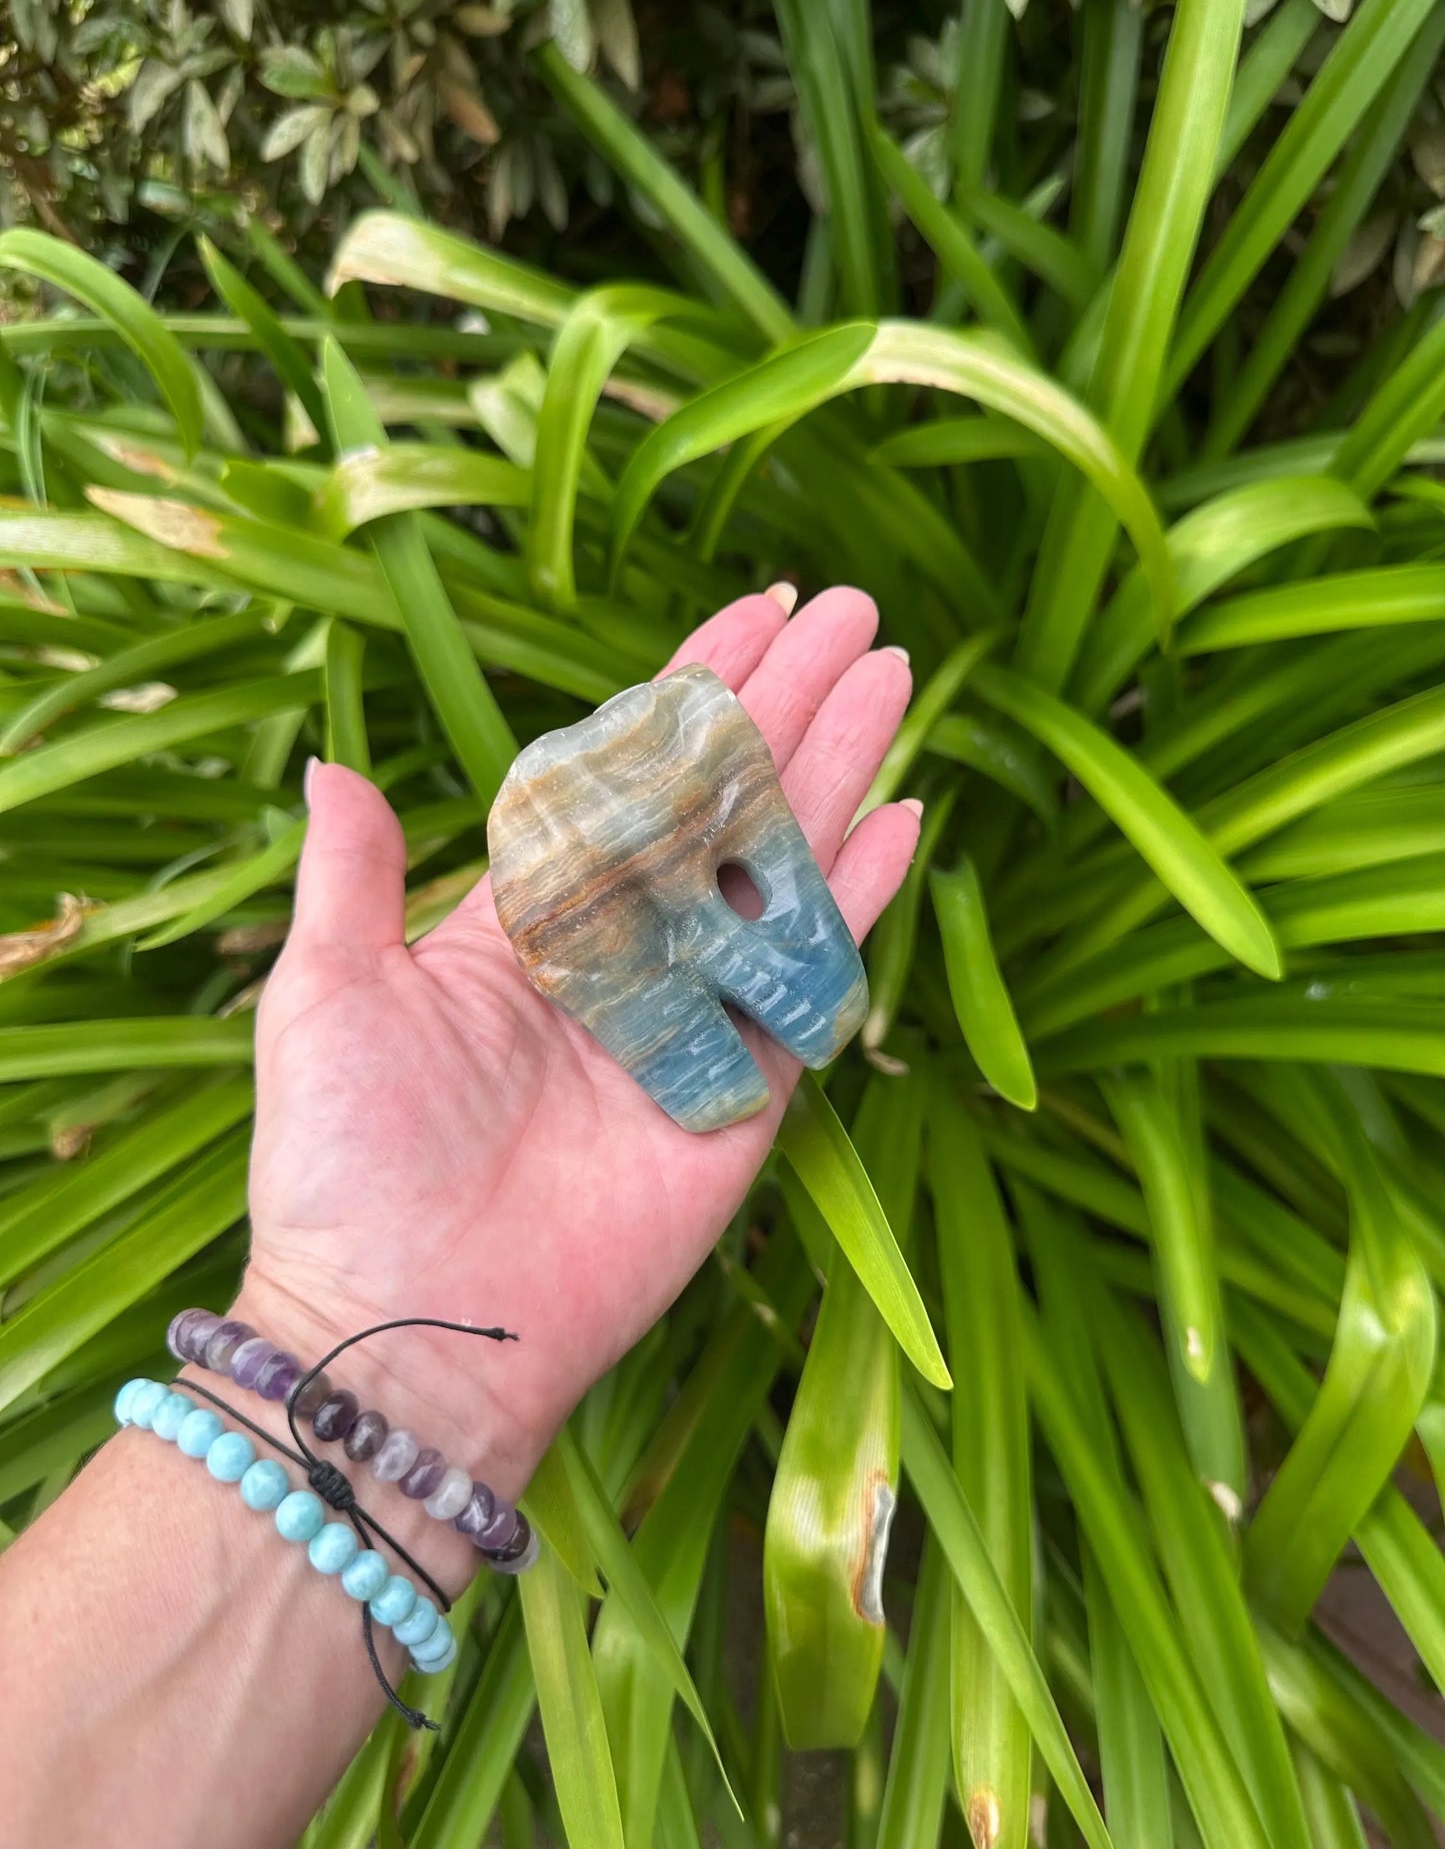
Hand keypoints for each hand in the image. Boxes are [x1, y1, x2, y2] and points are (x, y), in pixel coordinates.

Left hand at [239, 588, 917, 1508]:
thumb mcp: (328, 994)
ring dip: (835, 767)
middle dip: (787, 702)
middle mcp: (618, 953)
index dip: (690, 687)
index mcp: (527, 916)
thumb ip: (352, 877)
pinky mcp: (739, 1093)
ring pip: (776, 863)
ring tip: (892, 675)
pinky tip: (901, 815)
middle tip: (855, 610)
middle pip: (722, 798)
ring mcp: (687, 1018)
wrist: (407, 1327)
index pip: (626, 772)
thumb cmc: (345, 1161)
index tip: (754, 608)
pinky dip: (855, 898)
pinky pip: (806, 977)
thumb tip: (336, 765)